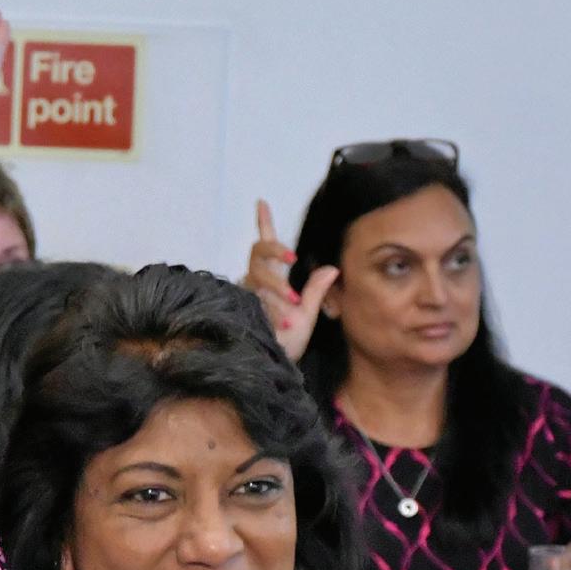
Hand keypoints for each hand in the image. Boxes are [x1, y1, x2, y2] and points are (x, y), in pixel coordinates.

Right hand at [242, 199, 338, 362]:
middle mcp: (255, 283)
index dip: (263, 223)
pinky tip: (282, 321)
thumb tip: (332, 267)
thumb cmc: (287, 343)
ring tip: (292, 306)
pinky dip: (272, 308)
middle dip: (276, 249)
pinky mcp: (238, 308)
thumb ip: (316, 291)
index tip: (262, 201)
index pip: (266, 246)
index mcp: (272, 280)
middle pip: (258, 252)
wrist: (272, 368)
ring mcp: (244, 295)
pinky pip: (253, 298)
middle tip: (292, 257)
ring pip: (257, 275)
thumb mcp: (307, 316)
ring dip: (276, 287)